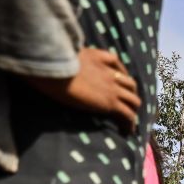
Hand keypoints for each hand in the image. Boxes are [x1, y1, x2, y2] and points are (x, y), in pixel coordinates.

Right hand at [23, 48, 140, 131]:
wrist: (54, 69)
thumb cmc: (50, 61)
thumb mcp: (62, 52)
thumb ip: (69, 55)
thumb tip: (59, 57)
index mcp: (98, 56)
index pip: (116, 63)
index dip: (120, 74)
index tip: (119, 81)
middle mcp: (109, 71)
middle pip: (130, 84)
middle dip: (130, 94)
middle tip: (126, 104)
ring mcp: (112, 88)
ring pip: (133, 100)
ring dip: (133, 110)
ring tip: (129, 121)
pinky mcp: (110, 103)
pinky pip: (127, 115)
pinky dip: (130, 124)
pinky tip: (127, 131)